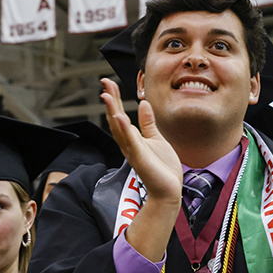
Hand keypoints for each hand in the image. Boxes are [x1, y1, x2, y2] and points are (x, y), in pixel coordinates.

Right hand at [102, 78, 182, 205]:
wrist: (169, 190)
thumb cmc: (163, 168)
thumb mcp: (156, 139)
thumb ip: (148, 123)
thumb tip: (143, 104)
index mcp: (132, 139)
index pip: (120, 115)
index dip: (114, 98)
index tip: (109, 82)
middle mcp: (129, 144)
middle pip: (115, 119)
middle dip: (110, 100)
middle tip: (104, 82)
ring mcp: (133, 151)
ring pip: (119, 129)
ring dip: (112, 112)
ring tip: (106, 95)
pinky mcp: (140, 159)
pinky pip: (131, 142)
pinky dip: (125, 129)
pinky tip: (120, 117)